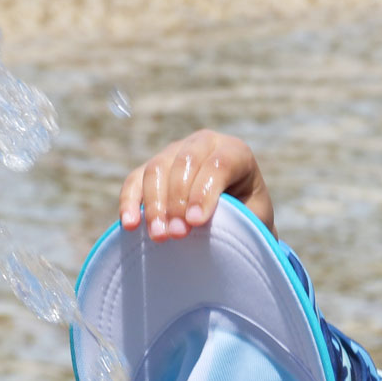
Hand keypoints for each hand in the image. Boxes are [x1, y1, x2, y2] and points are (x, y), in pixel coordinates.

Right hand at [118, 129, 273, 241]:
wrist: (235, 219)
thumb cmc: (248, 220)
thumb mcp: (252, 217)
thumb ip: (233, 216)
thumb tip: (198, 224)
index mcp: (235, 152)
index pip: (218, 164)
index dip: (204, 192)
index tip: (196, 222)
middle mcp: (204, 144)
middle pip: (184, 162)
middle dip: (178, 200)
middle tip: (177, 234)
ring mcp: (175, 152)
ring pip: (156, 169)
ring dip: (154, 205)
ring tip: (159, 236)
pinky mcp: (152, 168)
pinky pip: (135, 180)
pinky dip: (130, 202)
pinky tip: (130, 225)